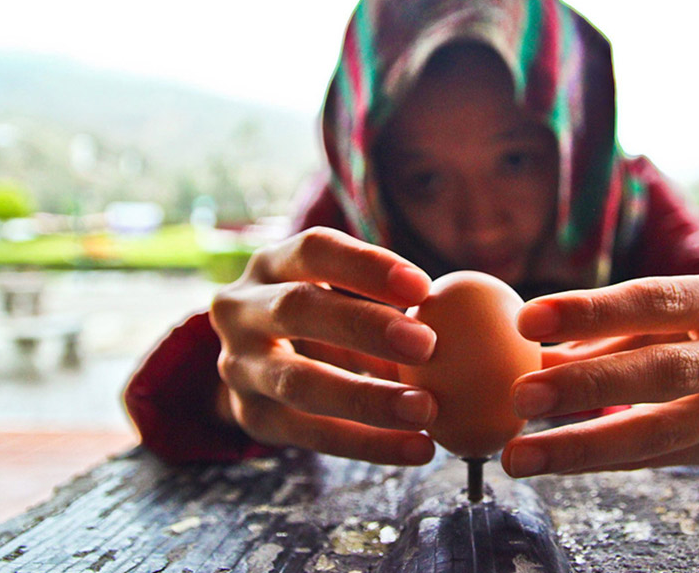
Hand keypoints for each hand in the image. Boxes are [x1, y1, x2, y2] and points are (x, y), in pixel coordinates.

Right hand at [210, 227, 439, 465]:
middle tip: (427, 345)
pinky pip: (309, 435)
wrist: (257, 364)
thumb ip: (383, 302)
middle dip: (364, 326)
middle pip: (298, 308)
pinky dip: (367, 443)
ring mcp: (237, 366)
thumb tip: (460, 322)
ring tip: (427, 410)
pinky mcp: (251, 417)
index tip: (423, 287)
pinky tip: (417, 448)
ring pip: (298, 381)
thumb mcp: (341, 296)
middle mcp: (241, 309)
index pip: (314, 250)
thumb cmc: (324, 319)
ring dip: (367, 398)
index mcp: (271, 264)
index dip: (366, 266)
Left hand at [501, 269, 698, 476]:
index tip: (526, 321)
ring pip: (662, 432)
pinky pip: (656, 459)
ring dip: (583, 444)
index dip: (592, 311)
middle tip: (520, 397)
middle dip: (588, 386)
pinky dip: (600, 460)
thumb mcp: (658, 309)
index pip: (658, 301)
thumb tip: (518, 352)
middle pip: (666, 371)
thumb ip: (597, 328)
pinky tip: (554, 460)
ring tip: (520, 455)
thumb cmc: (692, 322)